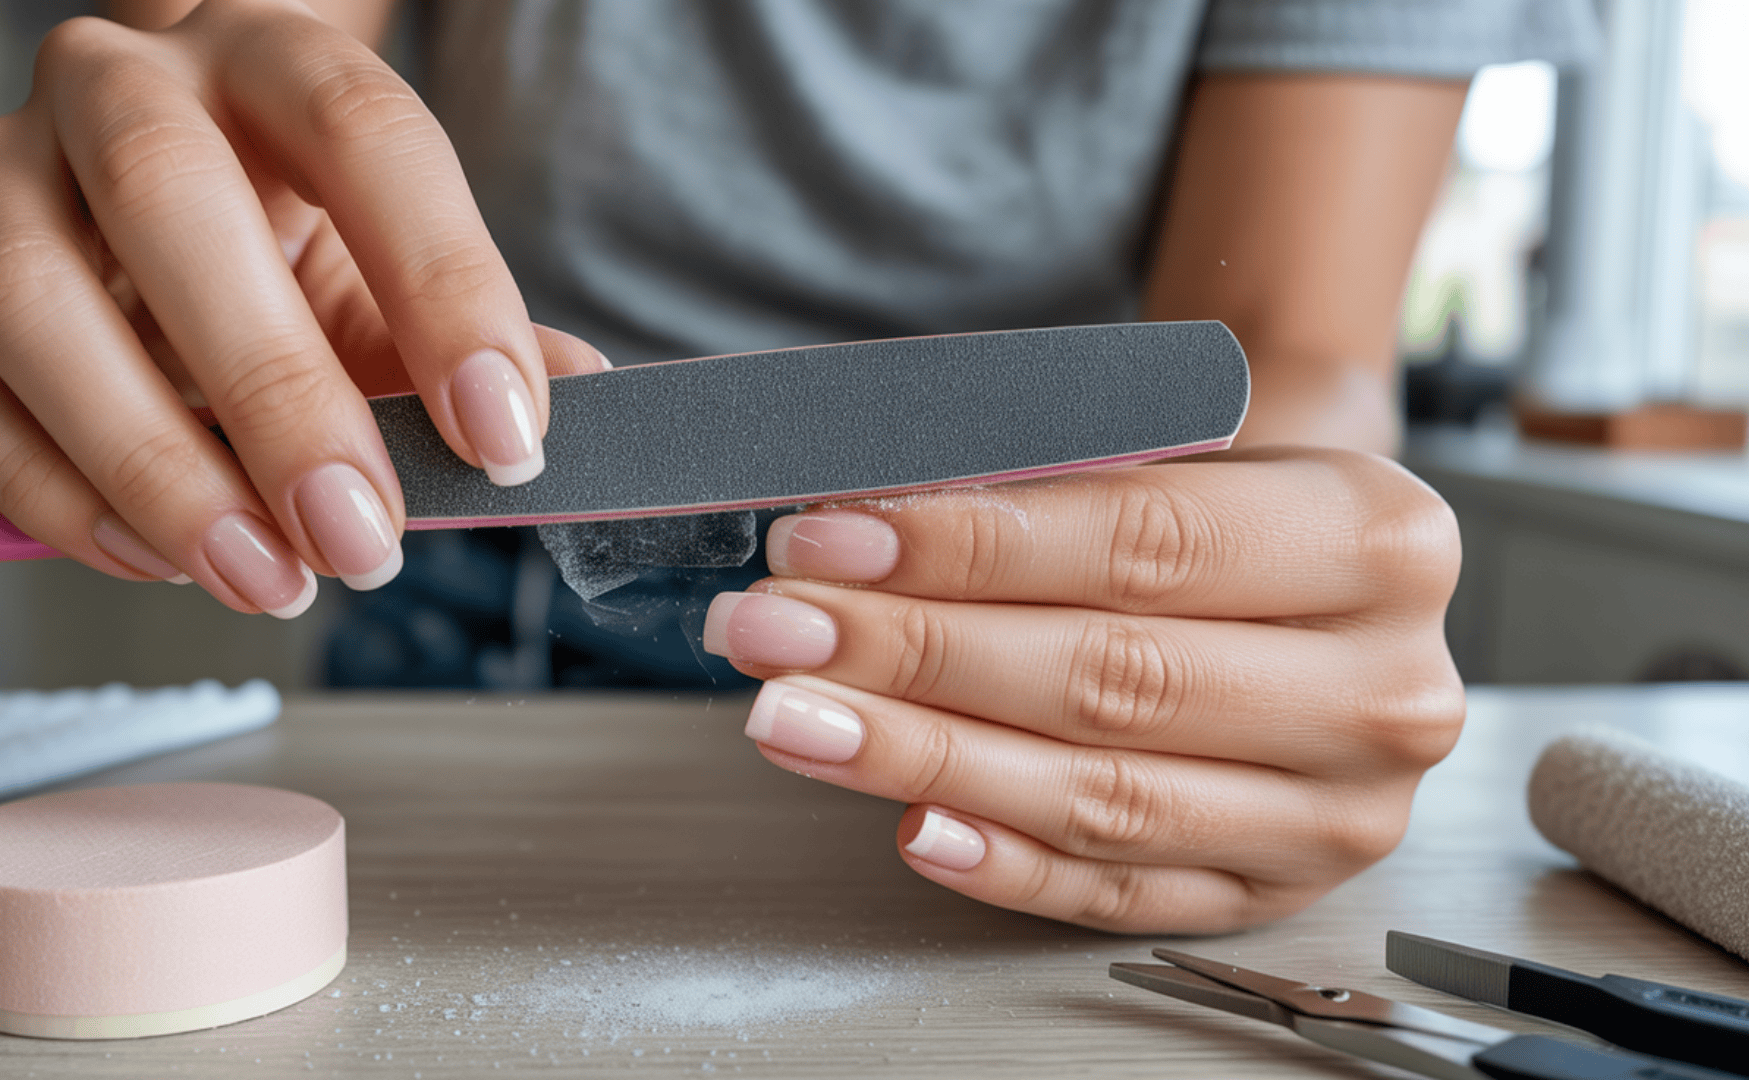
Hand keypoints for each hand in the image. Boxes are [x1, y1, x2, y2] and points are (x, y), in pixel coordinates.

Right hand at [0, 0, 603, 615]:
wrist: (158, 221)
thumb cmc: (293, 247)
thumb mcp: (395, 284)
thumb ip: (474, 342)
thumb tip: (576, 398)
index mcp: (273, 60)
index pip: (365, 131)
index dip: (444, 284)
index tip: (504, 436)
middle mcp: (121, 85)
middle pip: (171, 201)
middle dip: (274, 393)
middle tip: (360, 538)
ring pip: (27, 294)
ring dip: (149, 462)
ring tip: (261, 574)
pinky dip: (44, 489)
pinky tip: (155, 554)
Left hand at [703, 448, 1462, 932]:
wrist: (1331, 581)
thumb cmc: (1233, 504)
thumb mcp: (1183, 449)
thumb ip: (1051, 480)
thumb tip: (860, 522)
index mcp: (1379, 538)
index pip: (1145, 545)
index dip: (970, 546)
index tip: (829, 540)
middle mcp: (1383, 688)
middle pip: (1115, 678)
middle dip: (917, 653)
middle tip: (778, 629)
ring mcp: (1336, 812)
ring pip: (1106, 799)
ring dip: (925, 758)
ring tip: (798, 717)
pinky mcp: (1276, 890)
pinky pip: (1122, 895)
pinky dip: (1005, 863)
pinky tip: (910, 822)